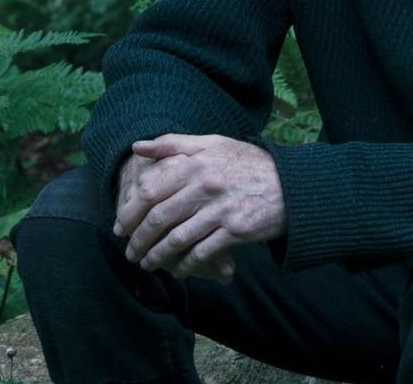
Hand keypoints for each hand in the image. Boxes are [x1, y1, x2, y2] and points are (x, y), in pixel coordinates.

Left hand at [112, 134, 285, 283]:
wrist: (292, 184)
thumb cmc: (248, 164)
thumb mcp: (213, 143)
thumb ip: (173, 143)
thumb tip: (137, 147)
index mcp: (195, 163)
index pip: (149, 191)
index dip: (129, 212)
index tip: (120, 227)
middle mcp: (206, 185)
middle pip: (159, 218)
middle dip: (138, 240)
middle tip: (129, 252)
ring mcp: (221, 209)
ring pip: (177, 239)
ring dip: (157, 256)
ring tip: (148, 263)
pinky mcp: (236, 230)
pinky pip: (202, 253)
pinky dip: (186, 265)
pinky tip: (178, 269)